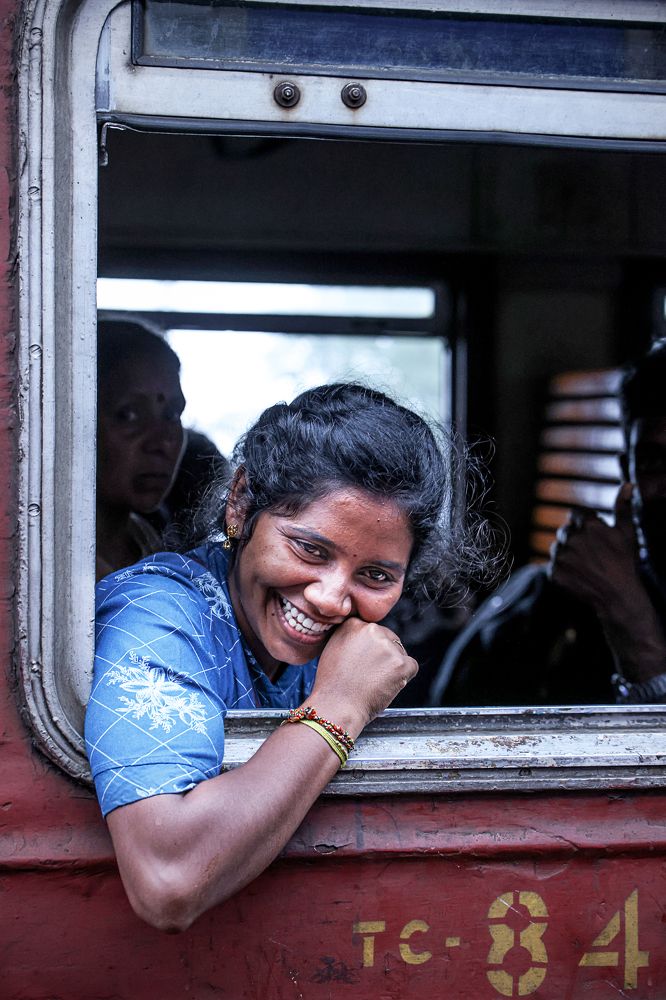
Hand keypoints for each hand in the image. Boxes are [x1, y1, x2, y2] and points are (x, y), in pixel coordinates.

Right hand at [309, 617, 417, 734]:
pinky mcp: (401, 663)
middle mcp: (371, 631)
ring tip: (375, 682)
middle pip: (389, 639)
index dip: (370, 648)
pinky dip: (404, 677)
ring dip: (393, 666)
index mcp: (353, 625)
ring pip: (400, 653)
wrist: (337, 707)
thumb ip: (350, 639)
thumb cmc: (332, 685)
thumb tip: (365, 641)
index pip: (372, 631)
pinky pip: (411, 667)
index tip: (365, 660)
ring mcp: (387, 647)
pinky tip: (387, 685)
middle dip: (384, 655)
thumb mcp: (332, 650)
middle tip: (371, 674)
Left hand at [549, 484, 665, 680]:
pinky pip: (553, 565)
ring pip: (557, 548)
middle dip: (575, 538)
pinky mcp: (554, 573)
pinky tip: (577, 575)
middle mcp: (572, 539)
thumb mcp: (627, 533)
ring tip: (584, 564)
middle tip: (591, 553)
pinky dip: (562, 569)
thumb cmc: (624, 563)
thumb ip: (623, 507)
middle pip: (565, 531)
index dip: (584, 523)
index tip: (591, 534)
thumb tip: (628, 485)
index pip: (576, 514)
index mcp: (589, 526)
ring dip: (566, 553)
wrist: (618, 596)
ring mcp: (562, 557)